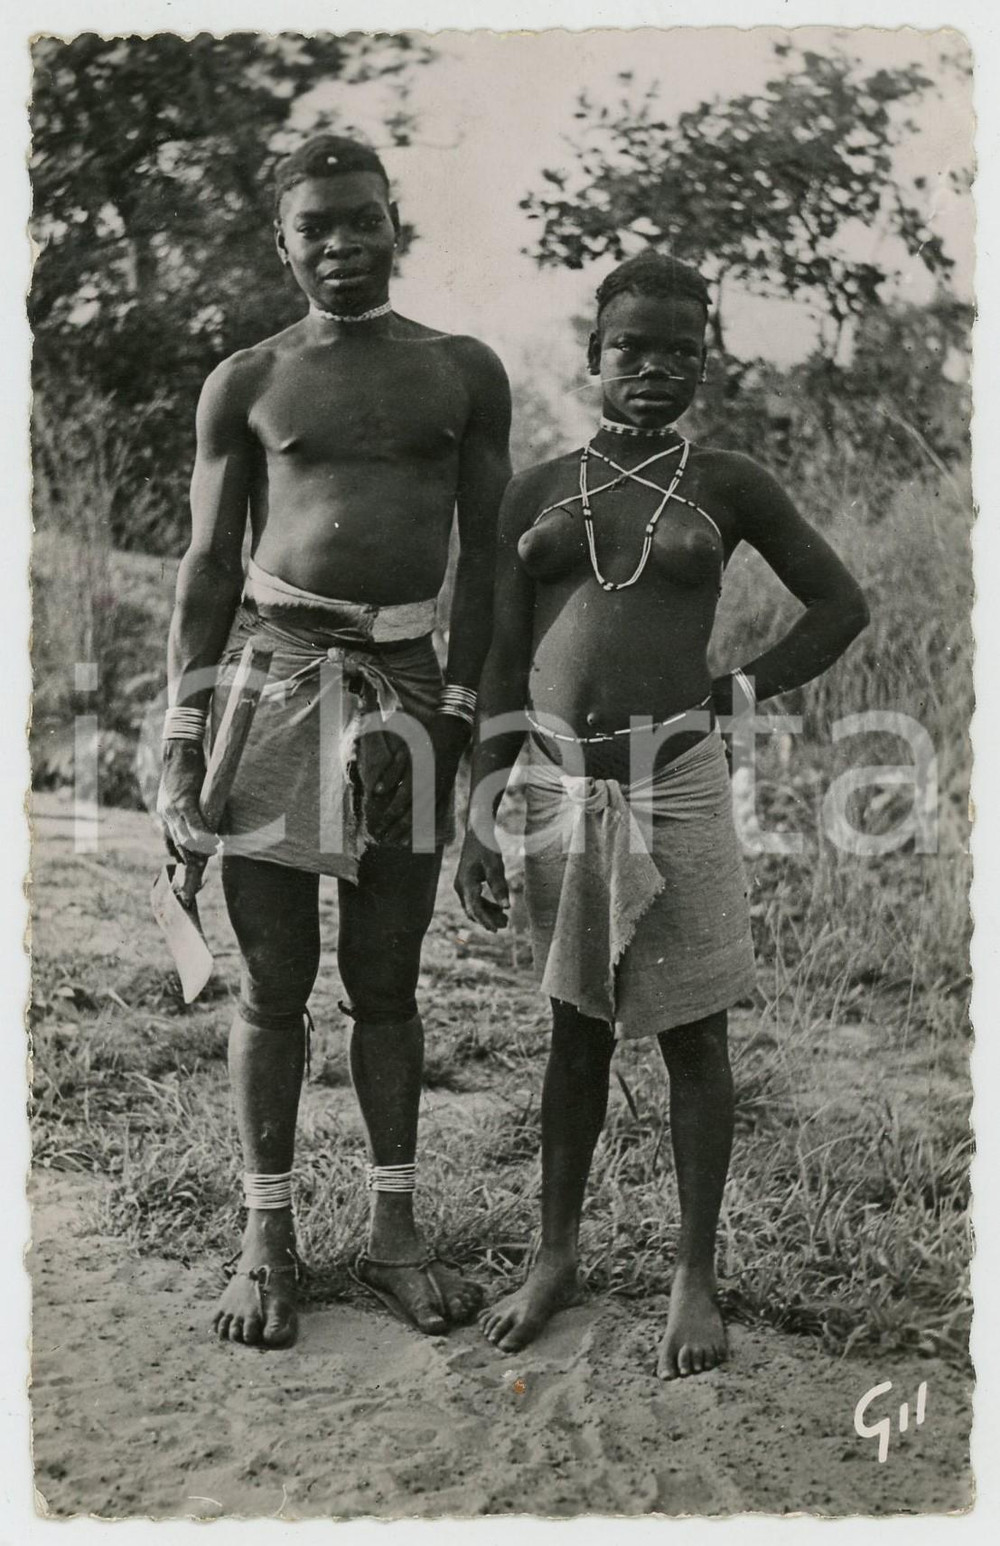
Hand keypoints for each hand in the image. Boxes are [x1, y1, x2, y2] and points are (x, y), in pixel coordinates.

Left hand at [155, 741, 216, 898]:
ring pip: (186, 839)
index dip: (180, 854)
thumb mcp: (181, 792)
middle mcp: (166, 814)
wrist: (180, 749)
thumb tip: (206, 819)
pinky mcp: (184, 802)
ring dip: (200, 849)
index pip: (170, 840)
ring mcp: (173, 809)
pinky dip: (206, 836)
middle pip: (177, 843)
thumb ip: (189, 807)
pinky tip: (216, 842)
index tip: (191, 863)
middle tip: (205, 863)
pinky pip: (196, 826)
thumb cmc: (185, 768)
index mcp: (164, 813)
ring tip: (212, 854)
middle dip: (191, 857)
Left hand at [376, 713, 469, 845]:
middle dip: (396, 829)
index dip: (387, 818)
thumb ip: (391, 773)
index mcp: (415, 778)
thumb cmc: (424, 738)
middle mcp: (427, 788)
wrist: (452, 733)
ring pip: (423, 816)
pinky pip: (435, 812)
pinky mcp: (445, 791)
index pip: (398, 804)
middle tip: (385, 840)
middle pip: (410, 815)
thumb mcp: (403, 750)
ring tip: (400, 842)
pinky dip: (426, 823)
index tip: (377, 828)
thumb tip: (377, 792)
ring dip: (410, 830)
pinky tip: (421, 830)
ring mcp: (438, 791)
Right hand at [455, 828, 508, 931]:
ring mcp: (462, 885)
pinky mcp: (466, 883)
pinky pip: (474, 900)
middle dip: (488, 919)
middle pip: (472, 910)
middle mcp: (460, 886)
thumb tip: (507, 907)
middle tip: (506, 925)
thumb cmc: (486, 847)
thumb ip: (500, 887)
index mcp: (466, 883)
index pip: (474, 908)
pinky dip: (485, 906)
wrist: (477, 832)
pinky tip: (499, 908)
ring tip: (505, 919)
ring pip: (473, 906)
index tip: (496, 930)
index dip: (485, 921)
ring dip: (487, 914)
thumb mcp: (495, 866)